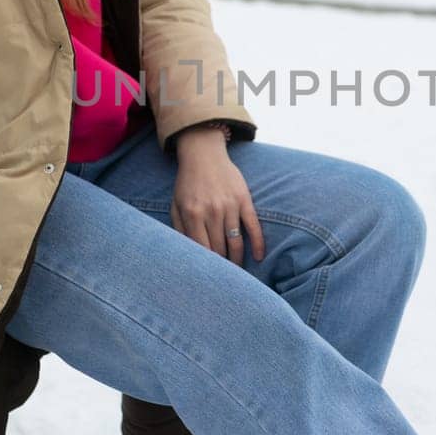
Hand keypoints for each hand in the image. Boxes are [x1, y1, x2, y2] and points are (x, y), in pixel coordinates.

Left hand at [172, 128, 265, 265]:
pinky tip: (259, 257)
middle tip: (224, 280)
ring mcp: (230, 206)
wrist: (203, 154)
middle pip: (219, 248)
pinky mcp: (244, 200)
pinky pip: (253, 226)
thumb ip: (179, 229)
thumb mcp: (176, 205)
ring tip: (238, 273)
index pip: (201, 249)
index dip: (206, 266)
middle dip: (222, 267)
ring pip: (236, 242)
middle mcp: (212, 211)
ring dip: (238, 260)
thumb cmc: (187, 183)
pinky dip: (258, 243)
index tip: (209, 278)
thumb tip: (187, 255)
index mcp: (193, 214)